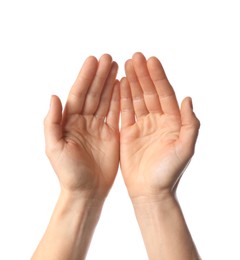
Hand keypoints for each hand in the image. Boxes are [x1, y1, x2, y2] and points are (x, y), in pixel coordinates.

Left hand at [44, 54, 119, 198]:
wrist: (87, 190)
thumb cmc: (68, 172)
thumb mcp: (54, 148)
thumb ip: (52, 122)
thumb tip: (53, 96)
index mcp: (69, 122)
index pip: (78, 94)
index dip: (85, 77)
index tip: (93, 61)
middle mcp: (84, 121)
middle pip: (93, 93)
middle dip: (100, 75)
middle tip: (108, 57)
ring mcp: (99, 126)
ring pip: (105, 100)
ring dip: (110, 83)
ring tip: (117, 66)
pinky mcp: (111, 134)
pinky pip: (116, 113)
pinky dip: (119, 99)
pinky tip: (122, 86)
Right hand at [120, 52, 199, 198]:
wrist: (150, 190)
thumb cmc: (169, 172)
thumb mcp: (186, 148)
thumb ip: (190, 123)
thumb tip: (188, 98)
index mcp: (172, 122)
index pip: (165, 94)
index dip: (158, 77)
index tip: (150, 60)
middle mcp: (157, 120)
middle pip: (149, 92)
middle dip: (143, 74)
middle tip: (135, 57)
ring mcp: (142, 125)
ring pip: (136, 99)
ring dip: (132, 82)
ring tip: (126, 65)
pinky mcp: (128, 132)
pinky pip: (125, 111)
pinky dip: (122, 98)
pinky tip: (119, 84)